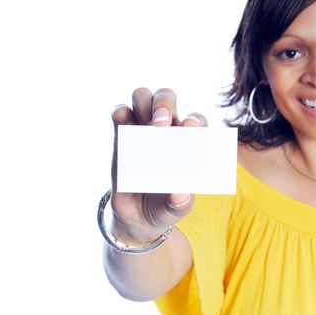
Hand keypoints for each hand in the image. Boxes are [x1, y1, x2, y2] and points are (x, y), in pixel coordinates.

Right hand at [110, 88, 207, 245]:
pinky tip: (125, 125)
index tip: (190, 128)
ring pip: (142, 97)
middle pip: (166, 98)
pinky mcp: (122, 135)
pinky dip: (121, 113)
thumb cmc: (165, 206)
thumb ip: (179, 203)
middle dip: (164, 104)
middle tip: (161, 124)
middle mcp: (167, 129)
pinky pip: (120, 114)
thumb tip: (180, 194)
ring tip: (148, 125)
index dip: (194, 120)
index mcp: (188, 141)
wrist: (138, 218)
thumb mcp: (176, 209)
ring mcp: (142, 128)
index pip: (195, 120)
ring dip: (144, 103)